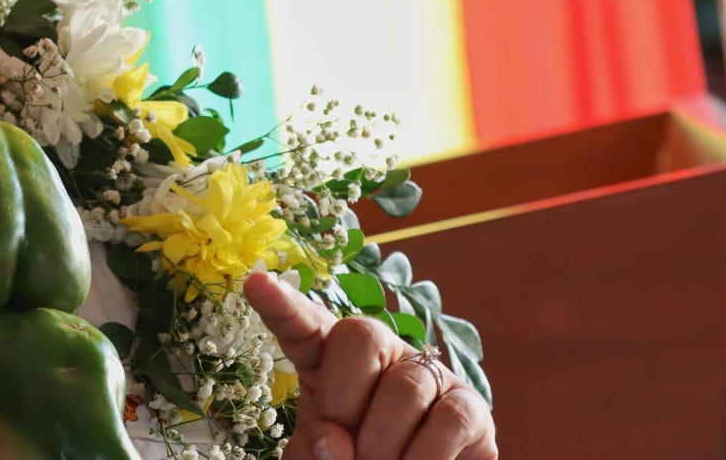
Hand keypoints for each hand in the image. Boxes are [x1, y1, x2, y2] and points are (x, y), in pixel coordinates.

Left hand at [244, 271, 496, 459]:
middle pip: (360, 337)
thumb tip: (335, 440)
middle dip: (343, 401)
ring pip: (406, 385)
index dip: (282, 305)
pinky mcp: (470, 406)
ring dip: (384, 444)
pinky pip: (450, 419)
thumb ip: (312, 449)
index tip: (255, 283)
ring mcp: (429, 374)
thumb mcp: (319, 458)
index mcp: (329, 358)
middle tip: (344, 450)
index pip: (303, 323)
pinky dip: (425, 457)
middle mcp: (381, 352)